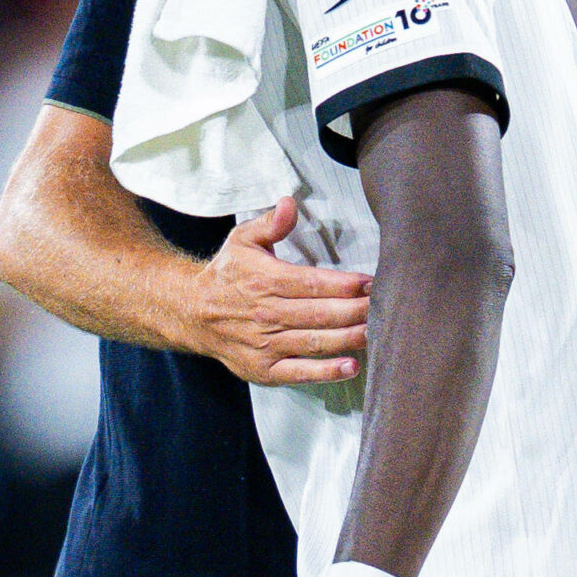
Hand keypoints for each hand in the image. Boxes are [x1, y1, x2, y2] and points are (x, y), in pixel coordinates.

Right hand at [188, 198, 370, 385]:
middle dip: (357, 310)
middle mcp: (267, 314)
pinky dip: (327, 372)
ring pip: (317, 341)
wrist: (191, 312)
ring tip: (377, 332)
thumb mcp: (242, 240)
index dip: (346, 284)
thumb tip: (290, 203)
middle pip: (321, 314)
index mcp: (266, 280)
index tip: (371, 283)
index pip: (314, 283)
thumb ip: (270, 223)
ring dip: (350, 338)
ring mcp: (266, 344)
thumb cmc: (226, 274)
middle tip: (385, 306)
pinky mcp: (265, 369)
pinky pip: (300, 372)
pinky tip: (352, 366)